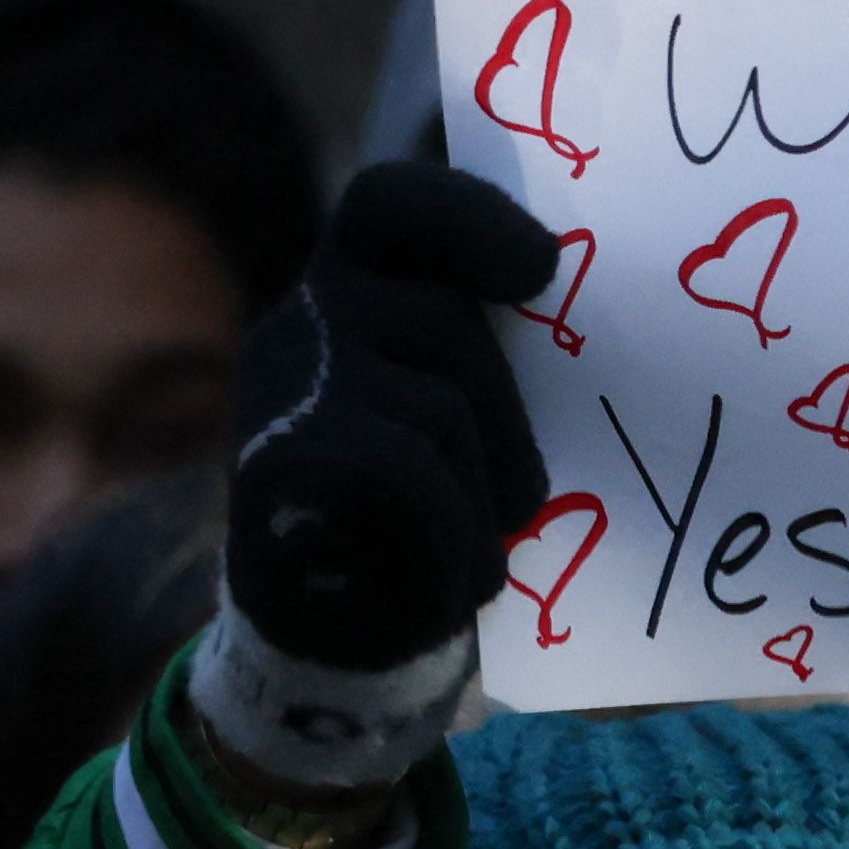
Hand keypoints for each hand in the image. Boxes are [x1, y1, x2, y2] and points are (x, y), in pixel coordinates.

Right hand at [210, 161, 563, 755]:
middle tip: (520, 499)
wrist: (326, 643)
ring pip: (441, 411)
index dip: (468, 218)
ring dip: (482, 498)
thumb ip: (477, 357)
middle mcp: (301, 321)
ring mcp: (286, 387)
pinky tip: (438, 583)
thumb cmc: (416, 524)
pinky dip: (449, 544)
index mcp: (348, 294)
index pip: (393, 206)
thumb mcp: (449, 418)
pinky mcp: (281, 461)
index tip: (541, 267)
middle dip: (507, 419)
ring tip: (459, 548)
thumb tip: (567, 316)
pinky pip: (413, 481)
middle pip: (448, 324)